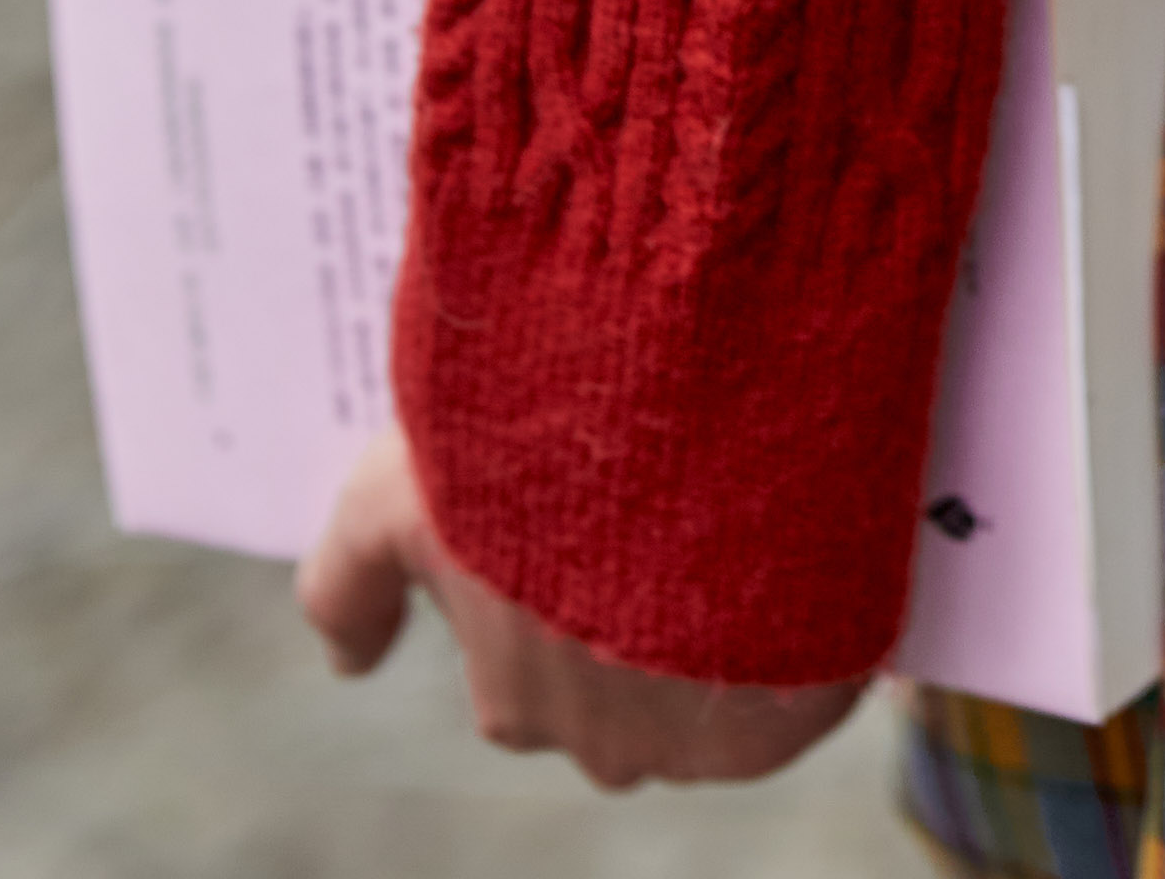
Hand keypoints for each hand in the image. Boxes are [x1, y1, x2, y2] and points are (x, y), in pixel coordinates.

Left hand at [297, 426, 870, 790]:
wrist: (671, 417)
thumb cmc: (517, 455)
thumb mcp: (397, 495)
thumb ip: (352, 580)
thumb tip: (348, 664)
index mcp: (515, 704)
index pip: (550, 670)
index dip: (584, 587)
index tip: (617, 510)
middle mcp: (603, 747)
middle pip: (642, 691)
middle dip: (663, 619)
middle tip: (692, 500)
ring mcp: (705, 737)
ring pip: (730, 688)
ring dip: (742, 628)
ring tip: (756, 509)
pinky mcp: (797, 715)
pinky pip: (812, 687)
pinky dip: (817, 636)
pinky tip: (814, 547)